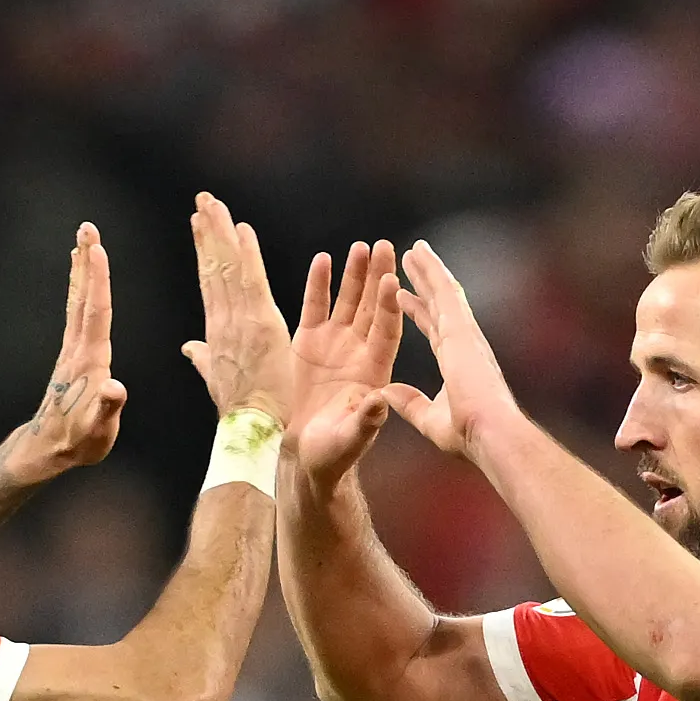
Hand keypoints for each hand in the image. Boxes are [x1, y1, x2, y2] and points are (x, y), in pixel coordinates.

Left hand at [0, 223, 126, 486]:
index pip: (96, 313)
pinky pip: (77, 314)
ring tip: (83, 241)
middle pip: (84, 298)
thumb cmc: (78, 442)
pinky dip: (80, 291)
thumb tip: (115, 389)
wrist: (49, 449)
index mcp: (91, 362)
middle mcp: (79, 349)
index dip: (98, 282)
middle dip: (87, 263)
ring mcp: (73, 350)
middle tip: (87, 228)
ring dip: (82, 271)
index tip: (98, 250)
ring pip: (78, 302)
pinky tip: (82, 281)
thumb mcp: (98, 432)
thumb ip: (107, 410)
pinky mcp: (72, 355)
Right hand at [177, 190, 292, 424]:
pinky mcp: (262, 323)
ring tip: (214, 203)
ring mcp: (240, 320)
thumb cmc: (239, 412)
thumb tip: (188, 348)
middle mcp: (223, 321)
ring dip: (221, 232)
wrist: (249, 430)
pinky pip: (252, 281)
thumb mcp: (216, 380)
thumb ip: (204, 358)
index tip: (199, 226)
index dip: (204, 252)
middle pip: (213, 267)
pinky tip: (241, 229)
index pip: (209, 283)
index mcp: (216, 332)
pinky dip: (247, 254)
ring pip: (227, 268)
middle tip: (203, 200)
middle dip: (208, 232)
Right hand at [285, 241, 402, 487]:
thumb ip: (365, 422)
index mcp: (375, 371)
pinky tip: (323, 260)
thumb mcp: (351, 440)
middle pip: (372, 308)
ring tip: (359, 247)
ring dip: (354, 274)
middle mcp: (359, 351)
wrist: (307, 455)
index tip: (392, 280)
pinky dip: (319, 285)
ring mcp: (335, 344)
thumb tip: (379, 402)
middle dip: (377, 277)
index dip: (388, 307)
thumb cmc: (334, 453)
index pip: (386, 332)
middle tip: (384, 245)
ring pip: (348, 302)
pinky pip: (315, 308)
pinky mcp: (309, 342)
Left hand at [379, 237, 523, 461]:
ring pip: (443, 291)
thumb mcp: (430, 420)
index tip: (404, 297)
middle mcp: (463, 343)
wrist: (489, 432)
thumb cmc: (468, 436)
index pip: (434, 331)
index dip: (419, 312)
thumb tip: (387, 392)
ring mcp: (464, 332)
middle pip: (439, 305)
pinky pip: (444, 290)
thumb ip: (410, 404)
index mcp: (457, 364)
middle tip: (410, 261)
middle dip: (424, 283)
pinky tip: (418, 253)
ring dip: (428, 269)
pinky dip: (432, 270)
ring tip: (413, 249)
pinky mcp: (461, 327)